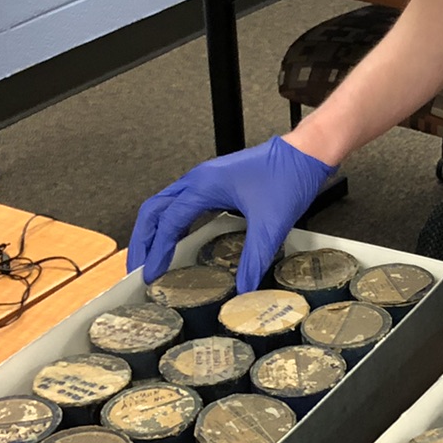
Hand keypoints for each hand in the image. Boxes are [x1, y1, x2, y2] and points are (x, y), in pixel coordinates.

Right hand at [127, 136, 335, 291]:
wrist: (306, 153)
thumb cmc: (288, 177)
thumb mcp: (271, 224)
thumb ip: (255, 259)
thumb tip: (243, 289)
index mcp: (203, 185)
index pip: (168, 222)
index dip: (156, 251)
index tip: (150, 275)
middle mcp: (198, 179)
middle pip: (154, 210)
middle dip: (142, 240)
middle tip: (137, 268)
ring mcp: (205, 179)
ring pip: (165, 205)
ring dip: (154, 230)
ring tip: (150, 256)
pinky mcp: (216, 182)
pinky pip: (183, 203)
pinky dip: (172, 222)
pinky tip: (178, 239)